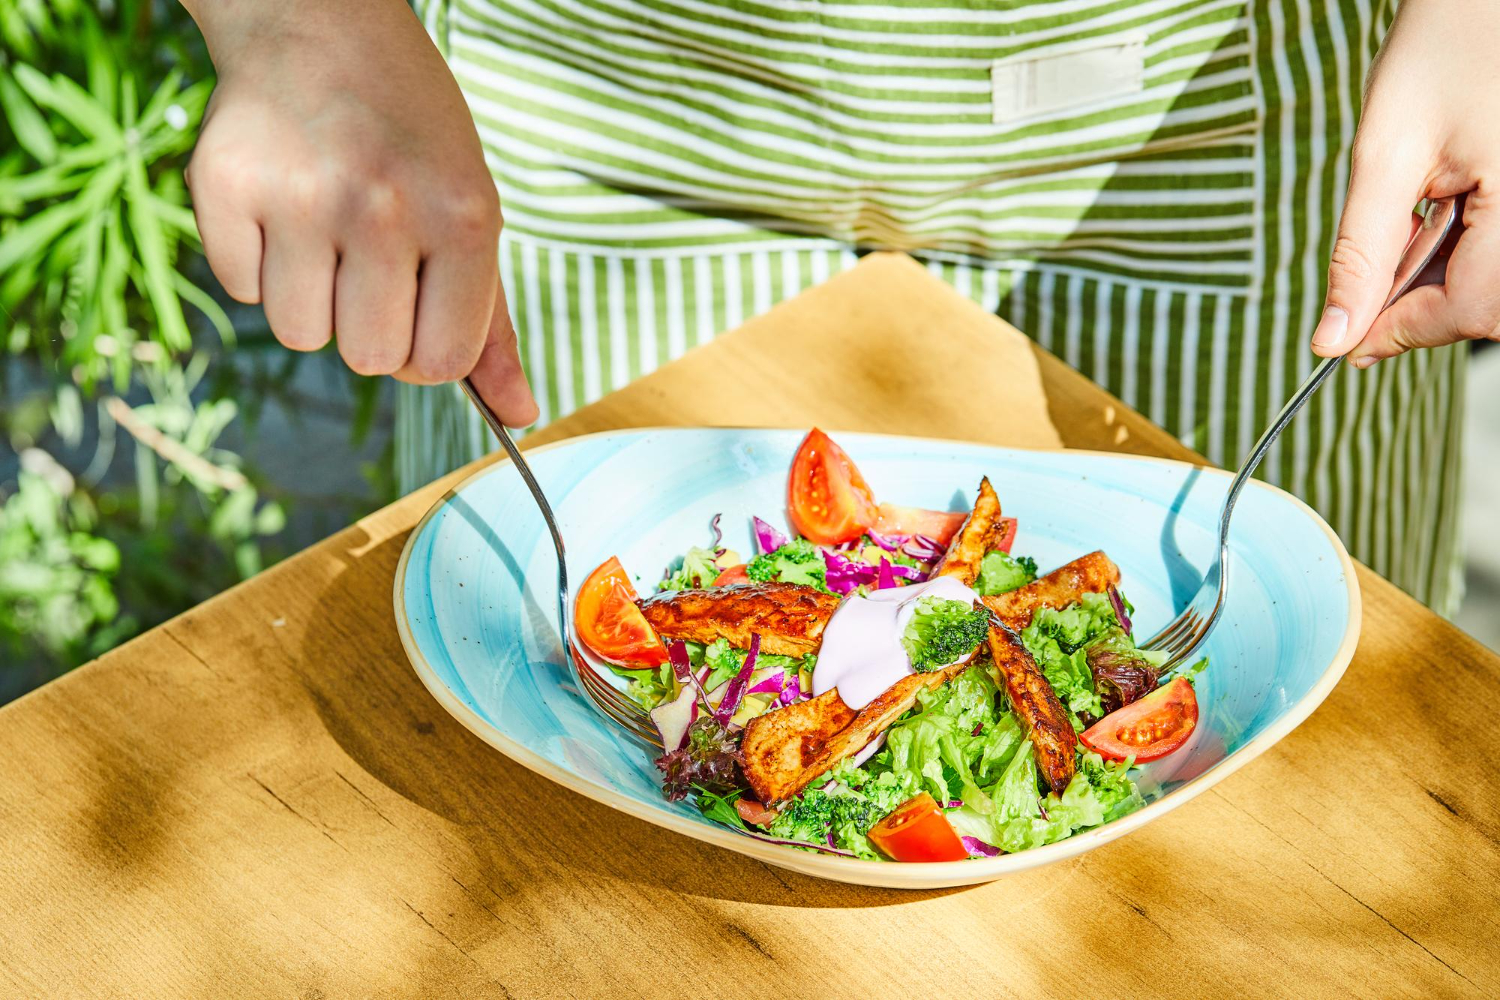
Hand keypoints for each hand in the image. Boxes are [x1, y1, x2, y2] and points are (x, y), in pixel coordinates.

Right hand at [180, 0, 537, 423]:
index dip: (427, 352)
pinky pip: (243, 292)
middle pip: (368, 358)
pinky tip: (282, 206)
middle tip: (372, 259)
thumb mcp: (472, 214)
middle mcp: (383, 208)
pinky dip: (260, 266)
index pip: (440, 364)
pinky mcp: (223, 186)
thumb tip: (519, 415)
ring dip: (313, 300)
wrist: (320, 28)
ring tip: (327, 229)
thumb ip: (492, 323)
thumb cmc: (413, 137)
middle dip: (370, 326)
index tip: (421, 311)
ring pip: (300, 334)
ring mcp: (298, 197)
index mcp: (463, 218)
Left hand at [1311, 0, 1499, 367]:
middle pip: (1489, 305)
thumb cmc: (1444, 48)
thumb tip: (1335, 336)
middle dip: (1423, 305)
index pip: (1471, 309)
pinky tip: (1444, 209)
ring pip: (1497, 286)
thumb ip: (1361, 253)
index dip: (1403, 333)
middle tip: (1376, 275)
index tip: (1347, 344)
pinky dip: (1466, 251)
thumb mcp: (1386, 153)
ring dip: (1444, 276)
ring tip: (1422, 211)